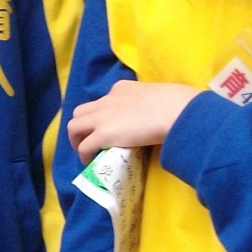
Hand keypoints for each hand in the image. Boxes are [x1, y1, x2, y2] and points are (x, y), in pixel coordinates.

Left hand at [67, 80, 196, 162]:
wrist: (174, 110)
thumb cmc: (177, 103)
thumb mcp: (159, 96)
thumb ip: (154, 103)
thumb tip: (166, 112)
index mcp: (122, 89)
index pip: (104, 100)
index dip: (104, 115)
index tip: (111, 126)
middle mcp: (107, 100)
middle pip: (81, 111)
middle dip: (82, 126)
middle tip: (90, 140)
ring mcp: (103, 117)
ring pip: (74, 126)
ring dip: (76, 140)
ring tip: (85, 153)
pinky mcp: (103, 134)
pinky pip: (84, 146)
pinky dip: (84, 155)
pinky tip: (90, 162)